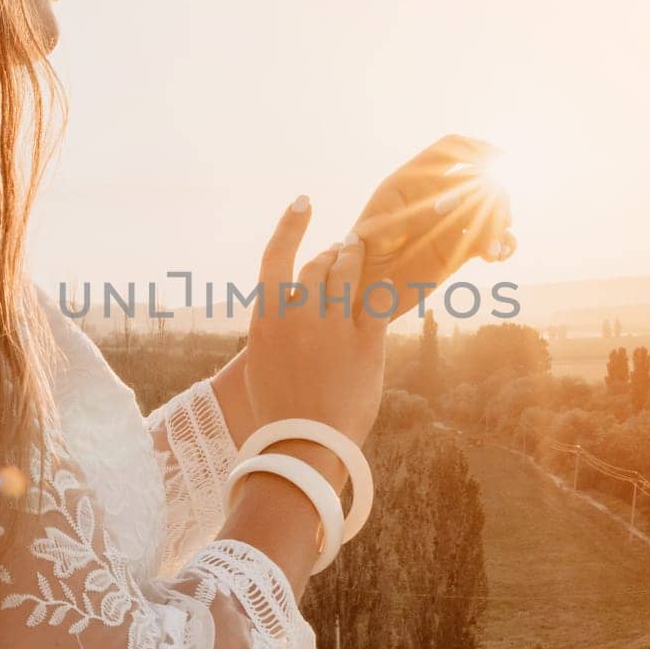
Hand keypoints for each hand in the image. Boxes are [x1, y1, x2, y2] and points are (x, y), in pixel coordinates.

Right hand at [242, 197, 387, 454]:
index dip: (290, 225)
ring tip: (359, 250)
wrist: (304, 445)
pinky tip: (387, 278)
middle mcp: (299, 312)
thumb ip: (275, 332)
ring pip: (348, 272)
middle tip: (339, 250)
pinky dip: (381, 287)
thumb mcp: (262, 365)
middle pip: (318, 265)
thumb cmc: (280, 413)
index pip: (277, 256)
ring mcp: (333, 323)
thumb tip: (288, 311)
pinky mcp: (367, 339)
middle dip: (330, 253)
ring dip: (355, 257)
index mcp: (266, 317)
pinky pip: (378, 300)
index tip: (303, 203)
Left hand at [350, 134, 513, 319]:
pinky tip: (499, 255)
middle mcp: (432, 198)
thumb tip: (452, 202)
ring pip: (489, 209)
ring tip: (494, 249)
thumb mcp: (375, 236)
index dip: (476, 148)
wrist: (357, 295)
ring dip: (501, 222)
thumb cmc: (358, 261)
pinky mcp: (459, 249)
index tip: (500, 159)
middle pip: (478, 180)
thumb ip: (410, 216)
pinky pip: (490, 240)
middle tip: (496, 222)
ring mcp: (448, 222)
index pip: (450, 150)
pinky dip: (502, 244)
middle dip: (493, 195)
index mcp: (408, 182)